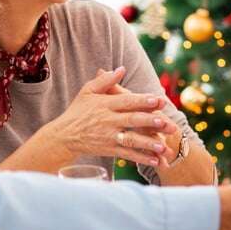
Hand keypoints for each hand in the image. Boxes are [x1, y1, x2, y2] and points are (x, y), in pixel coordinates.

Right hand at [48, 67, 178, 166]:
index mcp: (105, 104)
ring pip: (131, 140)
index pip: (127, 101)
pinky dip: (141, 158)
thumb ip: (105, 80)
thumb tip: (121, 69)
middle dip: (150, 122)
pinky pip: (127, 154)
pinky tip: (156, 160)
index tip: (159, 100)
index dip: (143, 101)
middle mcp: (108, 120)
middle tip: (167, 123)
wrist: (63, 136)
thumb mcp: (88, 91)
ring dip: (148, 144)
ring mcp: (108, 136)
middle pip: (132, 120)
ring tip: (164, 146)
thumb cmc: (78, 111)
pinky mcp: (109, 149)